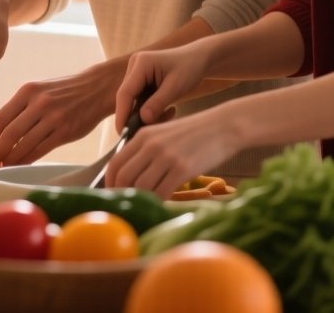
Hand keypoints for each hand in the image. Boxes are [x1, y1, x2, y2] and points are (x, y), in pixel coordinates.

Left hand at [0, 63, 117, 165]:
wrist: (96, 88)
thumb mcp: (39, 89)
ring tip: (4, 164)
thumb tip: (1, 130)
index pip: (1, 116)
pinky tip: (22, 163)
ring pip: (25, 144)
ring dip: (11, 158)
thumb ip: (21, 106)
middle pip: (10, 133)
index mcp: (28, 91)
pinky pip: (41, 150)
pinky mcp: (65, 132)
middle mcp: (39, 104)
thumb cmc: (64, 90)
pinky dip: (28, 159)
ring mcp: (53, 118)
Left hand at [103, 107, 245, 194]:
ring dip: (141, 200)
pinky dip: (158, 202)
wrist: (224, 126)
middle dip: (122, 194)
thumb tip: (130, 175)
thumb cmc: (195, 133)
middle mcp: (150, 145)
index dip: (110, 182)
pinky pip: (162, 192)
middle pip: (124, 177)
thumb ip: (146, 150)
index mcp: (143, 135)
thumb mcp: (164, 134)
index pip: (115, 163)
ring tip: (145, 206)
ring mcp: (166, 157)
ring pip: (141, 187)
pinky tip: (161, 204)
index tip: (113, 194)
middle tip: (127, 205)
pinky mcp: (182, 169)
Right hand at [113, 46, 209, 130]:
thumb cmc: (190, 68)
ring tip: (170, 114)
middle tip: (154, 131)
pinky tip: (169, 110)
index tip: (124, 134)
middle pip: (128, 99)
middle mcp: (134, 66)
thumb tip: (143, 120)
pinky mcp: (140, 81)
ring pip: (134, 102)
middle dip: (137, 117)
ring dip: (148, 115)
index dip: (122, 114)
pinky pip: (141, 101)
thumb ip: (158, 103)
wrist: (199, 58)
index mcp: (141, 63)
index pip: (125, 93)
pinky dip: (152, 110)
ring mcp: (136, 73)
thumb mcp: (176, 87)